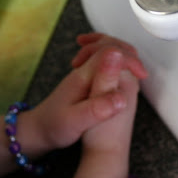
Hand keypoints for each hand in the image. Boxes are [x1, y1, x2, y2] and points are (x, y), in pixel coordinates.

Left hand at [19, 34, 146, 156]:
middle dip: (128, 53)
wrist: (36, 131)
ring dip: (122, 54)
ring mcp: (83, 74)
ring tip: (136, 69)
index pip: (109, 53)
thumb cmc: (54, 128)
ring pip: (105, 52)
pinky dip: (115, 62)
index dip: (129, 60)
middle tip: (141, 72)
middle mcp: (83, 71)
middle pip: (107, 46)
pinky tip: (119, 73)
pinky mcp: (85, 81)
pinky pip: (102, 62)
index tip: (141, 76)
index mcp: (83, 77)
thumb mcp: (76, 122)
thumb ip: (97, 108)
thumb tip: (122, 96)